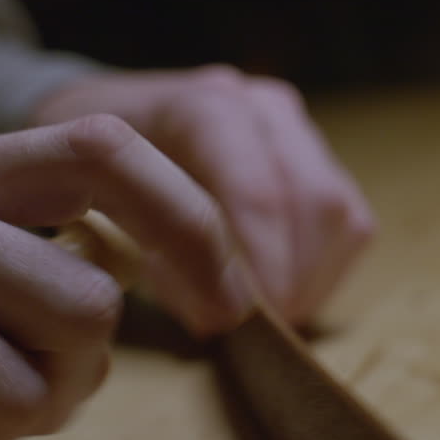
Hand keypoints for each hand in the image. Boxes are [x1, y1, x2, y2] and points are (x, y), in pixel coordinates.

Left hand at [32, 65, 375, 324]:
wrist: (96, 125)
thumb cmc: (90, 173)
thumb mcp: (100, 213)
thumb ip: (160, 252)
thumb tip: (221, 314)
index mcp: (205, 107)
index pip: (256, 188)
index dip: (260, 262)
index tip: (241, 319)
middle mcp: (261, 108)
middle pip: (313, 202)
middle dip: (290, 280)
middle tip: (256, 332)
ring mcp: (295, 130)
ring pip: (339, 215)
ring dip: (309, 279)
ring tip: (261, 314)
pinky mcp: (317, 158)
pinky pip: (349, 223)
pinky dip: (320, 270)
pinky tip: (275, 289)